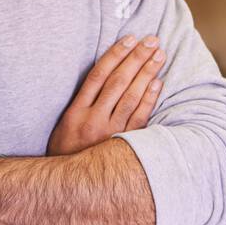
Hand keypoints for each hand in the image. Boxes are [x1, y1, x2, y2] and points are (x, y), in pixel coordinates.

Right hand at [48, 34, 164, 155]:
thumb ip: (83, 101)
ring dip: (147, 74)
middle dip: (136, 58)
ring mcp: (109, 133)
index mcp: (76, 111)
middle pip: (118, 82)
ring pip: (131, 97)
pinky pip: (140, 118)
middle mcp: (93, 119)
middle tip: (152, 40)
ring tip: (159, 56)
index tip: (130, 39)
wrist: (70, 185)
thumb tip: (105, 73)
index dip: (115, 55)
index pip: (98, 75)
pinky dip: (149, 99)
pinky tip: (158, 83)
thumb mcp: (66, 124)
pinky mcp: (123, 144)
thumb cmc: (67, 150)